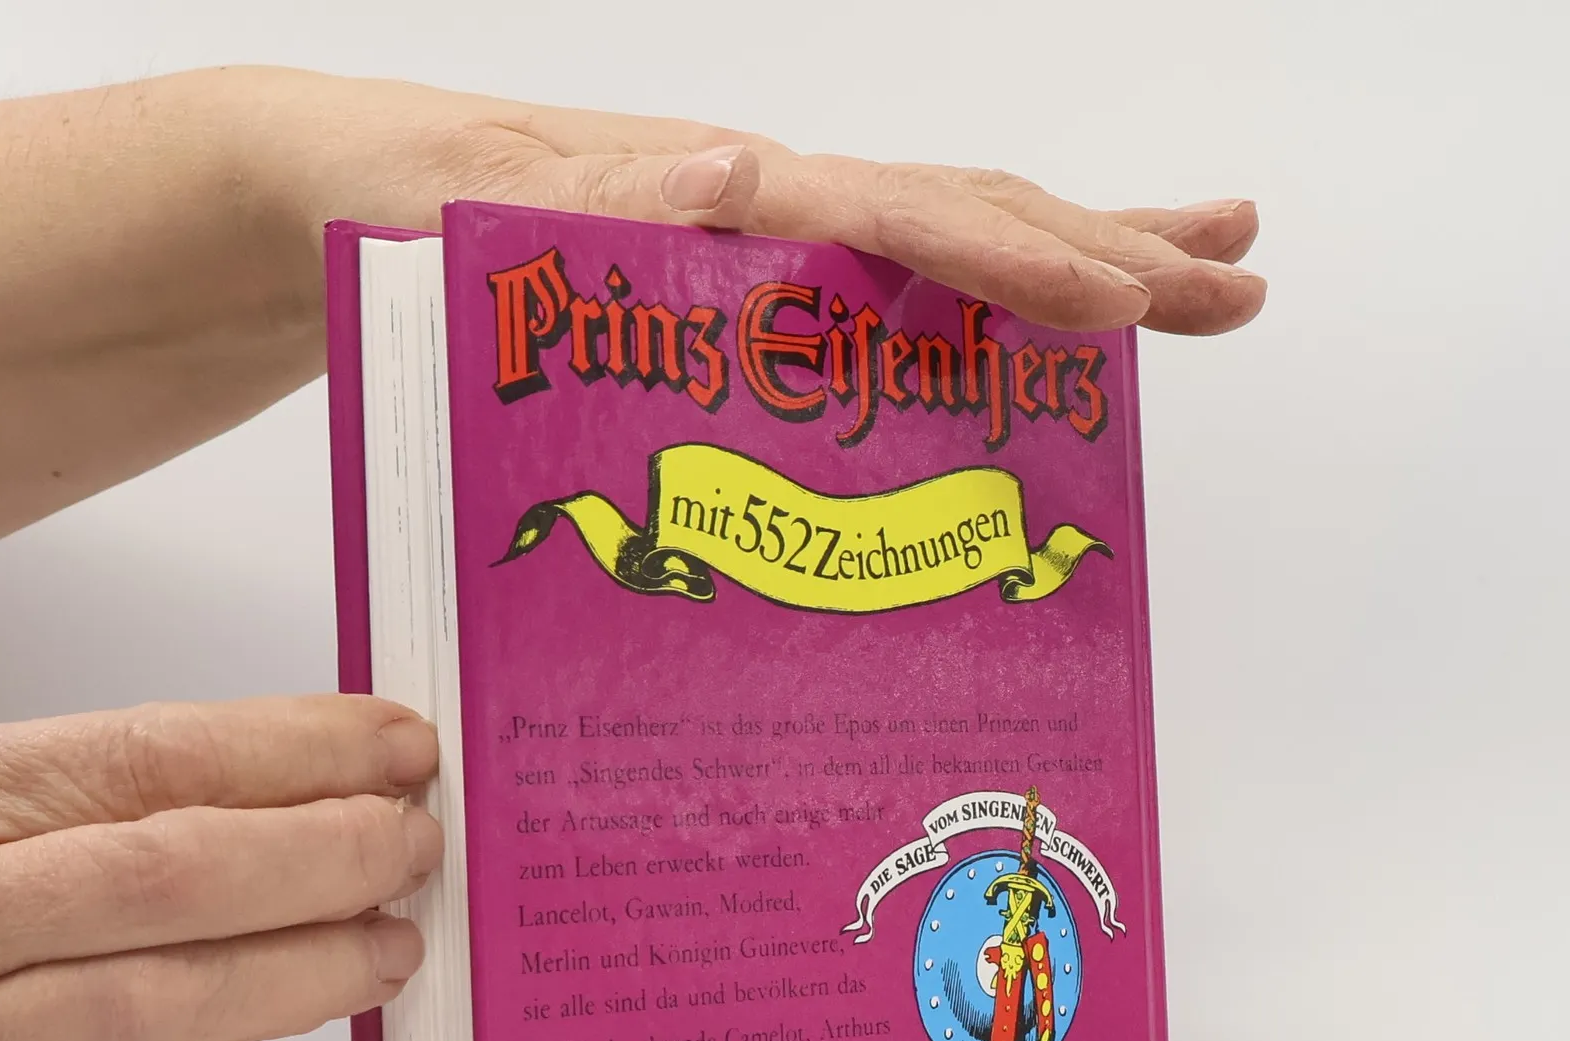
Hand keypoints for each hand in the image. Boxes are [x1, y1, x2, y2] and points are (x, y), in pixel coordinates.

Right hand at [0, 694, 440, 1040]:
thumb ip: (30, 791)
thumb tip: (229, 783)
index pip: (150, 756)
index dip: (296, 748)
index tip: (397, 744)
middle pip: (176, 872)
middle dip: (326, 852)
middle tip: (420, 841)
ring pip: (164, 1003)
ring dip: (308, 971)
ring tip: (401, 945)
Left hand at [234, 69, 1265, 335]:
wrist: (330, 195)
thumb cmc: (390, 215)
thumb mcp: (466, 221)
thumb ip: (593, 215)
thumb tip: (740, 176)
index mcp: (725, 195)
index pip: (904, 221)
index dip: (1019, 265)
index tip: (1128, 306)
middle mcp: (768, 207)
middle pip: (970, 216)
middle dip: (1110, 252)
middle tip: (1239, 285)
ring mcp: (763, 242)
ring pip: (946, 245)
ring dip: (1075, 261)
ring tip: (1195, 276)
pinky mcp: (741, 288)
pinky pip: (880, 297)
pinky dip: (969, 308)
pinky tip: (1016, 335)